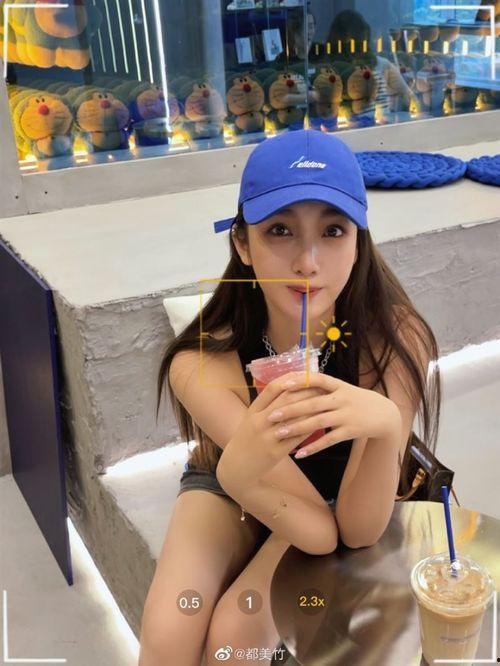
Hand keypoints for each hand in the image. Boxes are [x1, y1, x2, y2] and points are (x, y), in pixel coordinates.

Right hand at [216, 372, 328, 489]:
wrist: (236, 466)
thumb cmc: (247, 439)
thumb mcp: (251, 418)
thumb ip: (266, 405)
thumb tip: (289, 387)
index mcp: (253, 410)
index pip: (272, 388)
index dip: (291, 380)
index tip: (305, 376)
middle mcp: (259, 421)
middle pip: (286, 400)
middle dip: (306, 392)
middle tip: (322, 387)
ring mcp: (266, 437)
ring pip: (294, 418)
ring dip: (311, 409)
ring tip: (325, 403)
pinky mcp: (274, 453)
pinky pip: (296, 438)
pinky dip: (309, 429)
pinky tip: (319, 424)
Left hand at [265, 371, 401, 457]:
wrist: (385, 415)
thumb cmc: (357, 400)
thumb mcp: (343, 389)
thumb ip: (323, 387)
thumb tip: (295, 380)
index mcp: (339, 386)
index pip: (317, 379)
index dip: (300, 381)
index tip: (281, 385)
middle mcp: (342, 398)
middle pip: (313, 403)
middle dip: (290, 409)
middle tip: (271, 416)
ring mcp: (347, 415)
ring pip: (318, 422)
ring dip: (297, 429)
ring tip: (279, 434)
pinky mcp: (351, 431)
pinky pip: (329, 440)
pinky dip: (313, 447)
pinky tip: (299, 453)